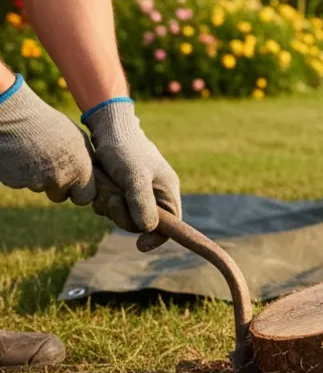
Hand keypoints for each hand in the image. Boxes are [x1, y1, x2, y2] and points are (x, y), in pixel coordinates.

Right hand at [0, 75, 96, 204]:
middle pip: (60, 196)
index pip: (85, 198)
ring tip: (33, 153)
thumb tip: (92, 175)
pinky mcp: (16, 181)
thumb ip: (86, 162)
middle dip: (55, 187)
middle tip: (49, 167)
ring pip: (39, 188)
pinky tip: (19, 155)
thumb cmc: (49, 125)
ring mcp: (37, 182)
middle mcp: (61, 180)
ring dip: (36, 177)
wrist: (16, 116)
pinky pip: (20, 182)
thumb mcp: (78, 140)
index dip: (78, 192)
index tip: (74, 184)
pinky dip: (19, 173)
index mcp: (81, 170)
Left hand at [83, 98, 180, 250]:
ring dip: (110, 207)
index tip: (139, 245)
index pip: (171, 225)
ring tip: (105, 188)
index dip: (157, 237)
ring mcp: (138, 192)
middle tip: (112, 201)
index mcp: (167, 191)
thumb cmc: (125, 149)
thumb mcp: (134, 176)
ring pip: (124, 216)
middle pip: (142, 223)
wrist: (108, 128)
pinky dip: (104, 200)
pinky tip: (100, 186)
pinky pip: (113, 206)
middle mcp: (156, 194)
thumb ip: (142, 203)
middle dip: (124, 216)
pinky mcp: (122, 188)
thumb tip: (148, 229)